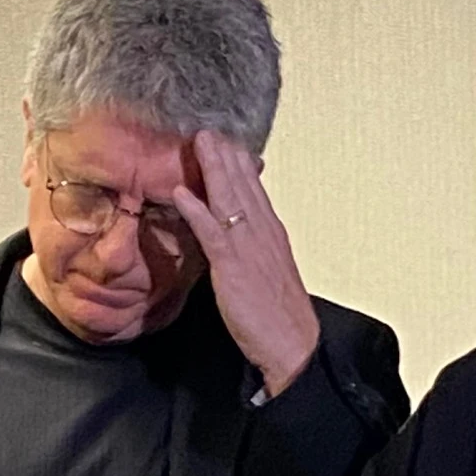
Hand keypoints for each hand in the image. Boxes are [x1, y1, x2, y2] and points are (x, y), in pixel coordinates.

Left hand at [170, 131, 319, 395]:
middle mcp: (263, 232)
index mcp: (272, 233)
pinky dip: (196, 210)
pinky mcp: (233, 267)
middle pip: (242, 185)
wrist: (295, 345)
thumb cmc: (279, 316)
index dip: (239, 165)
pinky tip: (181, 193)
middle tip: (208, 129)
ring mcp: (248, 247)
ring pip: (229, 199)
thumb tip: (241, 235)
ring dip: (212, 169)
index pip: (254, 190)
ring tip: (198, 142)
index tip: (226, 143)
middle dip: (225, 155)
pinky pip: (212, 233)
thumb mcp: (269, 271)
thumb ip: (256, 248)